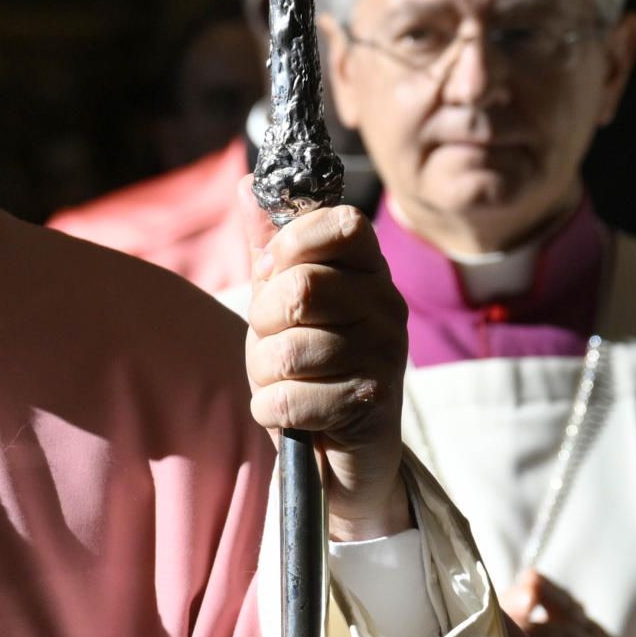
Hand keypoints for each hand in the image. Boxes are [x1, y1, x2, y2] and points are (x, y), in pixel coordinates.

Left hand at [247, 205, 411, 538]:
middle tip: (275, 342)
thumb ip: (270, 247)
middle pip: (299, 287)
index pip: (337, 223)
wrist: (343, 454)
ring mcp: (384, 355)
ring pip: (287, 348)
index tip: (276, 274)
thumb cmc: (311, 369)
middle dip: (264, 322)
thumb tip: (248, 182)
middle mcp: (387, 306)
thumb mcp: (284, 304)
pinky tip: (293, 414)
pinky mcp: (370, 404)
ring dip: (266, 372)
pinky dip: (271, 409)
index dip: (291, 245)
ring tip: (288, 381)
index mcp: (369, 271)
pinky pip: (287, 397)